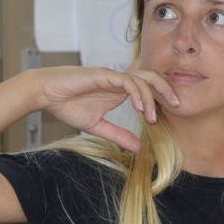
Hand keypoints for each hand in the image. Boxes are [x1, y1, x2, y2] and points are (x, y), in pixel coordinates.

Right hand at [33, 64, 178, 151]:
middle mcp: (120, 82)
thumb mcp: (97, 126)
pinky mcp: (104, 75)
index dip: (161, 99)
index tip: (168, 117)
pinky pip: (127, 81)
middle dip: (167, 90)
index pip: (148, 89)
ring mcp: (113, 77)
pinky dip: (137, 93)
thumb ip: (117, 135)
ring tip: (152, 117)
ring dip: (152, 97)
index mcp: (120, 91)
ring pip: (143, 79)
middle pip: (152, 78)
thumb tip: (138, 148)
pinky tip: (139, 108)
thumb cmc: (67, 105)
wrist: (46, 93)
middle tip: (178, 106)